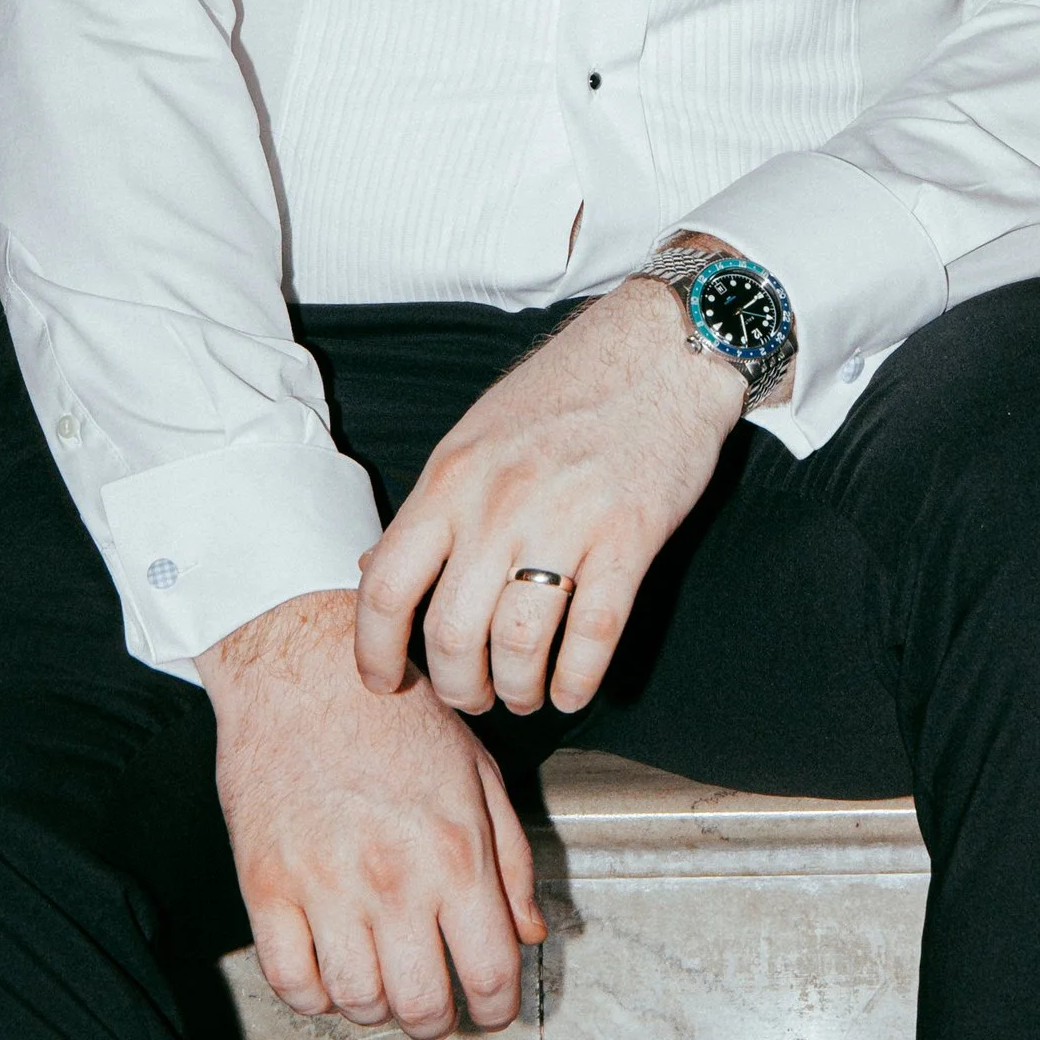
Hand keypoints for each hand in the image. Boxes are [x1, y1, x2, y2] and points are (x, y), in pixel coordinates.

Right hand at [199, 588, 543, 1037]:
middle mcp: (393, 878)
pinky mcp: (266, 887)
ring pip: (356, 1003)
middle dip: (437, 1021)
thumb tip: (531, 934)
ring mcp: (324, 886)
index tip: (491, 1011)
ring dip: (376, 1007)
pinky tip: (332, 969)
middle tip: (436, 1007)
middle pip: (421, 1006)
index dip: (496, 1010)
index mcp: (456, 851)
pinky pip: (291, 983)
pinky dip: (315, 996)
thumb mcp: (477, 773)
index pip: (490, 972)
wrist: (306, 667)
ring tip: (385, 980)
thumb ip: (511, 860)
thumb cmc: (398, 714)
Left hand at [354, 278, 747, 718]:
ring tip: (523, 693)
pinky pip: (592, 637)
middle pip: (452, 634)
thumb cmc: (568, 390)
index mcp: (453, 476)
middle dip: (457, 686)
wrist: (663, 347)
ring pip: (518, 647)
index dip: (376, 654)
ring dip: (516, 690)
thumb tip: (376, 573)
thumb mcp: (478, 435)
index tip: (388, 682)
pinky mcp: (629, 535)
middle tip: (472, 693)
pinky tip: (570, 688)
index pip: (386, 588)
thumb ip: (433, 508)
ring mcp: (567, 518)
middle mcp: (500, 501)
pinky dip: (575, 681)